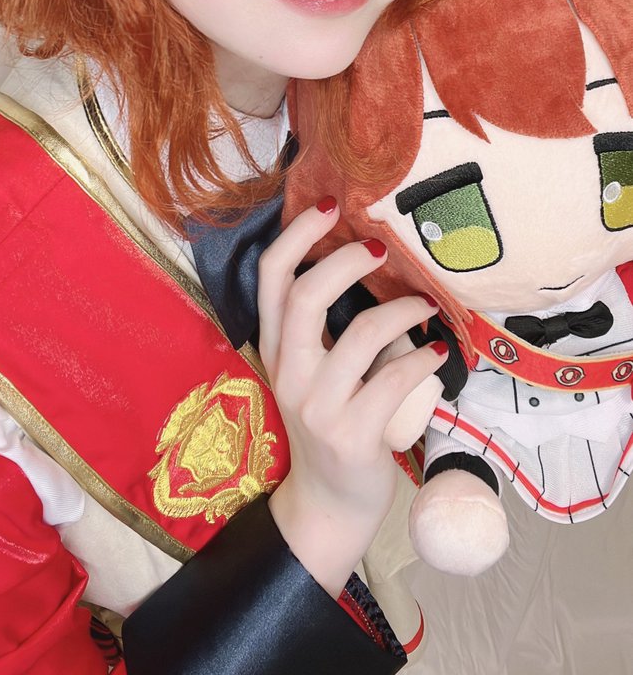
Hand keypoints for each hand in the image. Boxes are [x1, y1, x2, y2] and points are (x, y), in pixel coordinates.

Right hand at [258, 198, 446, 596]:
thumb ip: (329, 324)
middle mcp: (288, 371)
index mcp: (274, 346)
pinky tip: (437, 355)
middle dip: (347, 261)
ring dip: (404, 311)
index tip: (329, 205)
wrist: (328, 501)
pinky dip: (424, 359)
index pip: (270, 277)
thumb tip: (378, 263)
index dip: (296, 234)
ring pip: (362, 334)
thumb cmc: (330, 419)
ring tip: (426, 307)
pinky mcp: (352, 434)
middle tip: (381, 250)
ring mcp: (317, 405)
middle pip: (305, 295)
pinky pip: (395, 379)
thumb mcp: (314, 369)